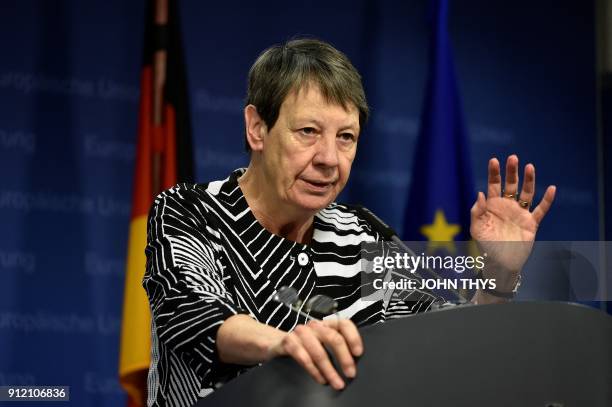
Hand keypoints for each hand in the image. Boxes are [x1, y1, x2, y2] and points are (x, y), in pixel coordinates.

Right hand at [267, 319, 362, 389]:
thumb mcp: (322, 342)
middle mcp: (315, 326)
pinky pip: (304, 358)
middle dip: (344, 358)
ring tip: (337, 383)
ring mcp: (301, 332)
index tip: (358, 353)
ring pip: (319, 352)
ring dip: (330, 370)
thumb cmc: (306, 345)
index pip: (343, 324)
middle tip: (350, 374)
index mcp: (326, 324)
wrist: (276, 343)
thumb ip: (336, 346)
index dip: (353, 337)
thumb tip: (354, 363)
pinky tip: (321, 380)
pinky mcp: (289, 342)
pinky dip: (315, 372)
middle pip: (333, 338)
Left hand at [470, 155, 555, 287]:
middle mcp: (507, 206)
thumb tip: (480, 193)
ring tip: (529, 166)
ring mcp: (520, 214)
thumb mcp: (476, 229)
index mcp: (492, 206)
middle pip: (511, 185)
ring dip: (529, 180)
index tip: (494, 160)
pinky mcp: (531, 223)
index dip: (494, 173)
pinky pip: (541, 210)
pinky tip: (552, 189)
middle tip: (513, 158)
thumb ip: (476, 211)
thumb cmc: (485, 246)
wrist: (499, 263)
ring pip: (527, 193)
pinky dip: (547, 200)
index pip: (493, 185)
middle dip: (511, 172)